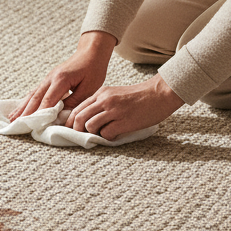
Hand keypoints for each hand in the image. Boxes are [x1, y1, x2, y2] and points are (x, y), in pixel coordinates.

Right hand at [9, 31, 115, 119]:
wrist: (90, 53)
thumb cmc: (92, 70)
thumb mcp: (89, 88)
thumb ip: (75, 101)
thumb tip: (62, 115)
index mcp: (61, 80)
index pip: (48, 99)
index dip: (40, 113)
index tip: (32, 124)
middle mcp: (50, 78)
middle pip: (35, 97)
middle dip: (25, 112)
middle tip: (15, 123)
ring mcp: (47, 78)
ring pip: (32, 94)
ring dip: (22, 107)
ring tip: (12, 117)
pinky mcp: (48, 80)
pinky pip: (35, 92)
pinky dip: (26, 101)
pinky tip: (21, 107)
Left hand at [66, 75, 183, 139]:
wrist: (160, 93)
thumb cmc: (139, 95)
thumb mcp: (115, 93)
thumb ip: (102, 102)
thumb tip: (89, 118)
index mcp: (101, 93)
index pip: (78, 108)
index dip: (71, 120)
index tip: (70, 128)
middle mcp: (104, 101)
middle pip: (79, 117)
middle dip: (76, 129)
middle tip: (80, 135)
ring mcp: (114, 111)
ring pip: (90, 126)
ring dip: (93, 133)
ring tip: (102, 133)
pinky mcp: (124, 121)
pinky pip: (106, 133)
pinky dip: (108, 137)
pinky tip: (115, 134)